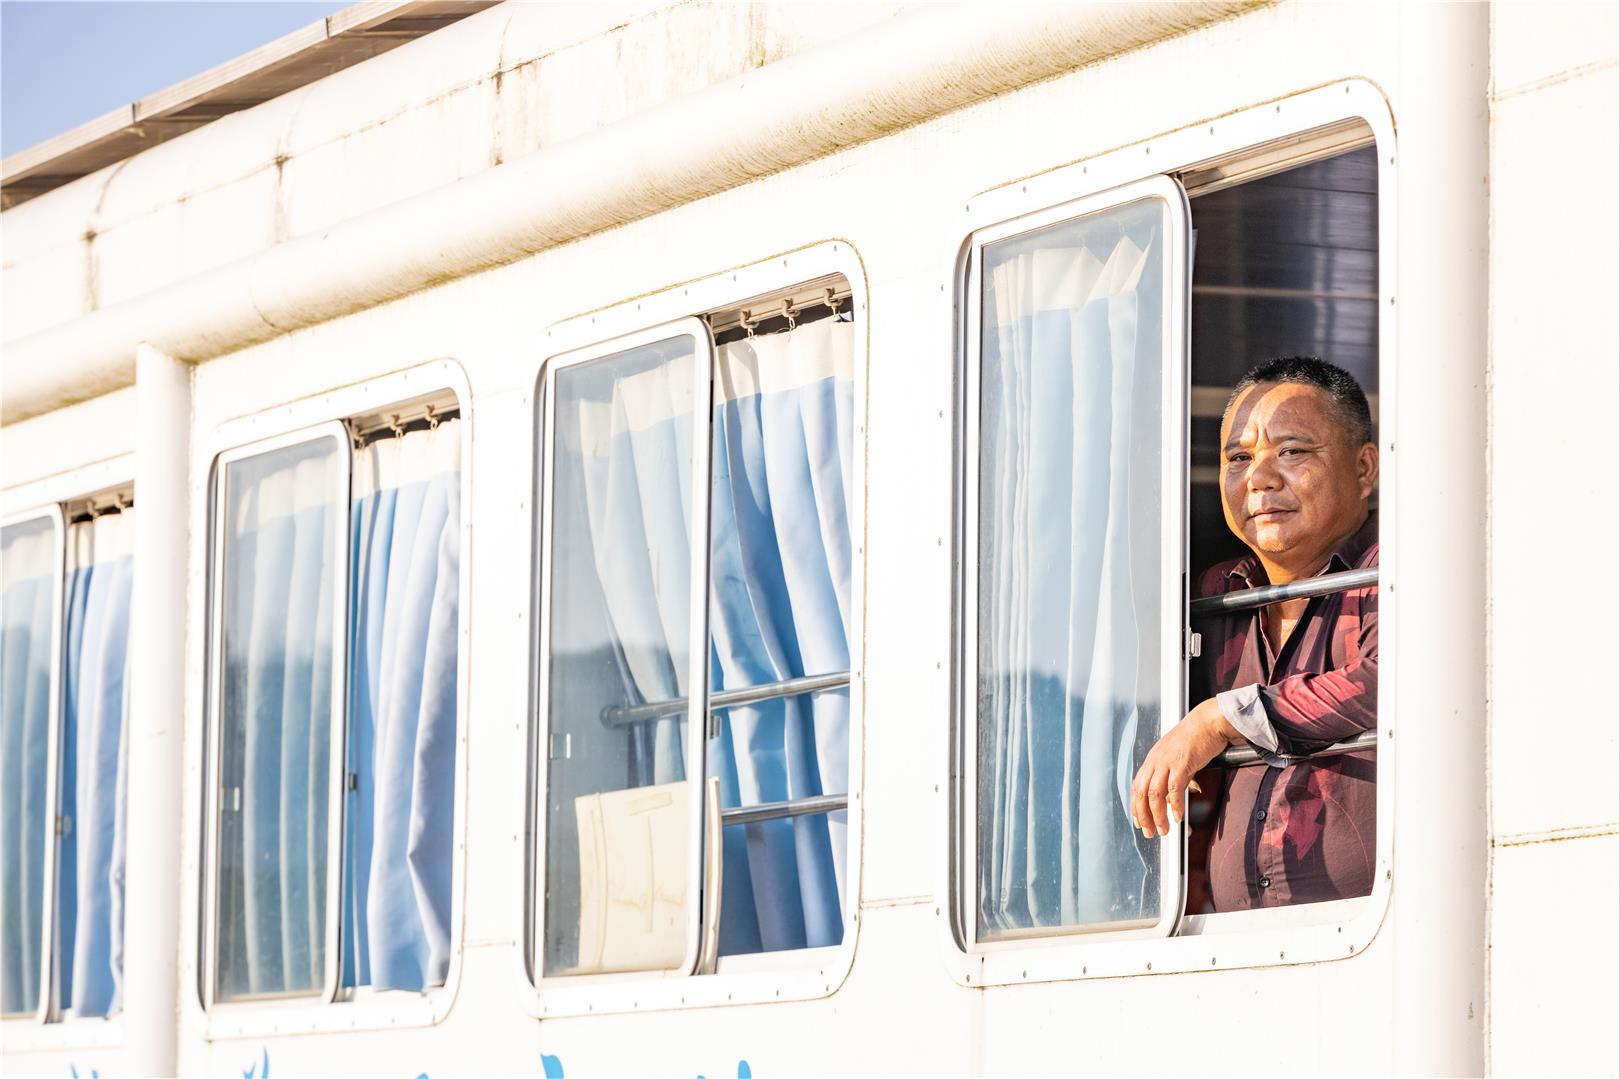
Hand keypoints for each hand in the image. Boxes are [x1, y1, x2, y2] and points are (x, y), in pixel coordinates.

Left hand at [1130, 698, 1240, 838]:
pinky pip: (1174, 788)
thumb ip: (1171, 774)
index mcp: (1152, 759)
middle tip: (1149, 832)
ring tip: (1163, 830)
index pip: (1137, 786)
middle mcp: (1155, 760)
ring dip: (1158, 815)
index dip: (1136, 806)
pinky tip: (1178, 817)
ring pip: (1155, 794)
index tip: (1139, 822)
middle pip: (1141, 792)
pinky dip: (1175, 805)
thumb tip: (1172, 797)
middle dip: (1143, 816)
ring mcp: (1167, 761)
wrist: (1208, 721)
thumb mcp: (1176, 756)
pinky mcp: (1182, 763)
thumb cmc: (1195, 738)